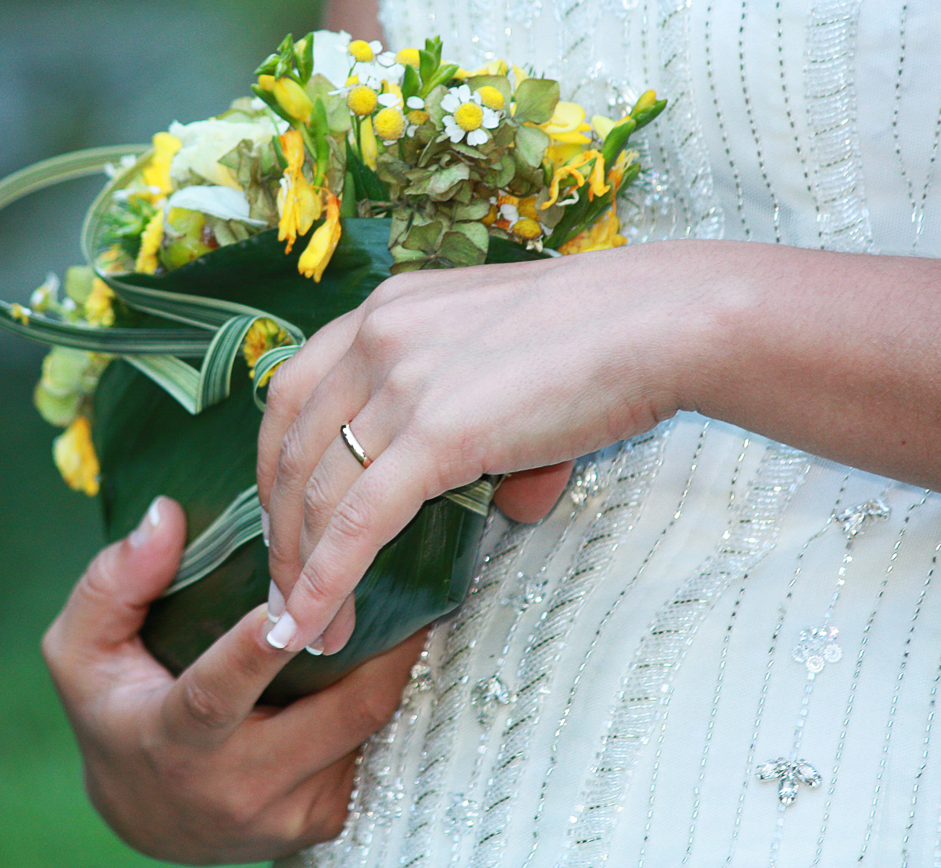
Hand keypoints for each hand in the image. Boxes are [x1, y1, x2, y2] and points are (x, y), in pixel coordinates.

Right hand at [42, 495, 427, 864]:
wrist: (145, 816)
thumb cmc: (113, 712)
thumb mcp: (82, 650)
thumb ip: (114, 582)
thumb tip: (167, 515)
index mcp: (172, 737)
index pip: (216, 695)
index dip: (254, 652)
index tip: (288, 604)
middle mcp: (234, 784)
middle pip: (333, 715)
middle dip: (380, 653)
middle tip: (408, 585)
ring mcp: (284, 812)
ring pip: (365, 734)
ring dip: (390, 675)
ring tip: (409, 614)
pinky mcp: (319, 823)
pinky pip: (370, 757)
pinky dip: (380, 708)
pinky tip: (381, 665)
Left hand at [257, 247, 690, 653]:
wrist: (666, 319)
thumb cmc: (607, 339)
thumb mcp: (510, 365)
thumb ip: (483, 425)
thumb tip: (509, 502)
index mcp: (384, 310)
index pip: (292, 395)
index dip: (274, 468)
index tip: (279, 522)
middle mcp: (375, 336)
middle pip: (291, 449)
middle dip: (277, 531)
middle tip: (279, 592)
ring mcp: (400, 382)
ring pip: (317, 493)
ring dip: (298, 572)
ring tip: (299, 631)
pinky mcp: (435, 433)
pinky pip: (357, 523)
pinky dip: (325, 583)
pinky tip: (314, 628)